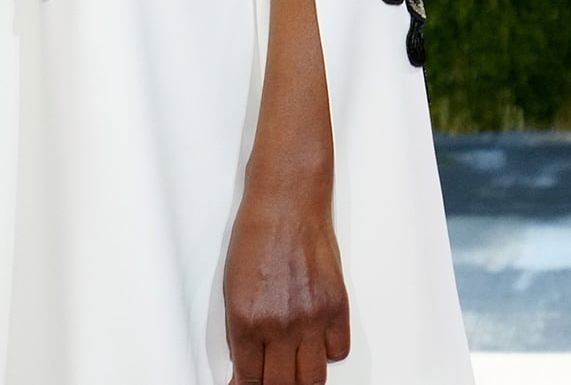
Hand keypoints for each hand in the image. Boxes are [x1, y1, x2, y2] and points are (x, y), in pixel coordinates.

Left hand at [223, 174, 348, 384]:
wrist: (286, 203)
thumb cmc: (256, 235)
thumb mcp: (233, 286)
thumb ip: (240, 328)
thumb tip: (246, 360)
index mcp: (246, 319)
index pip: (249, 377)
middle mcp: (279, 324)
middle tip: (270, 379)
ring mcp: (311, 318)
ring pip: (313, 378)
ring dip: (301, 378)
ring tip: (293, 369)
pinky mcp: (336, 307)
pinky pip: (338, 351)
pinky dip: (327, 352)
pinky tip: (315, 342)